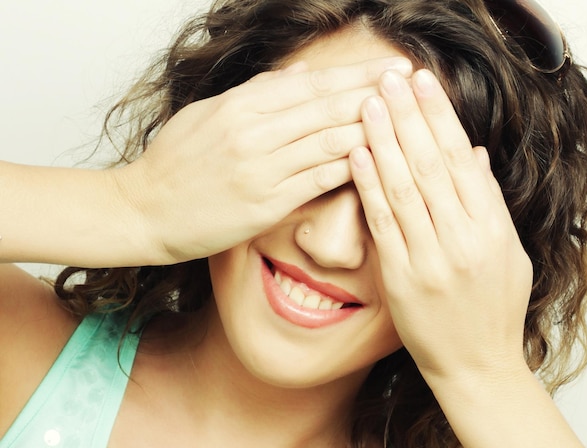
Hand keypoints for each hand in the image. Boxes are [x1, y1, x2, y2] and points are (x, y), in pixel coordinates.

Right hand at [114, 56, 412, 263]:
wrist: (142, 210)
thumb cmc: (172, 165)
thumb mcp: (205, 115)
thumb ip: (252, 95)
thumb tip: (293, 76)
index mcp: (240, 106)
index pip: (311, 84)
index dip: (354, 75)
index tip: (389, 68)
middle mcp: (253, 132)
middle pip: (326, 107)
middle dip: (374, 93)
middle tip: (414, 86)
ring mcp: (260, 169)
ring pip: (327, 141)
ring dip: (370, 128)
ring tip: (406, 120)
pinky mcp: (263, 205)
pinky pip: (316, 182)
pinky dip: (347, 169)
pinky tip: (375, 161)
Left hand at [350, 69, 532, 387]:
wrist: (476, 366)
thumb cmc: (493, 312)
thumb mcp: (507, 255)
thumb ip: (489, 204)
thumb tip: (471, 154)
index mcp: (493, 230)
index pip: (461, 161)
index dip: (440, 118)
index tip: (424, 85)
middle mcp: (463, 240)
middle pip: (431, 166)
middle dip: (409, 117)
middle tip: (390, 79)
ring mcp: (431, 260)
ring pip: (404, 188)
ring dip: (384, 141)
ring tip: (370, 104)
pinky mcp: (401, 279)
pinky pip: (383, 223)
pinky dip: (369, 185)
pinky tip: (358, 154)